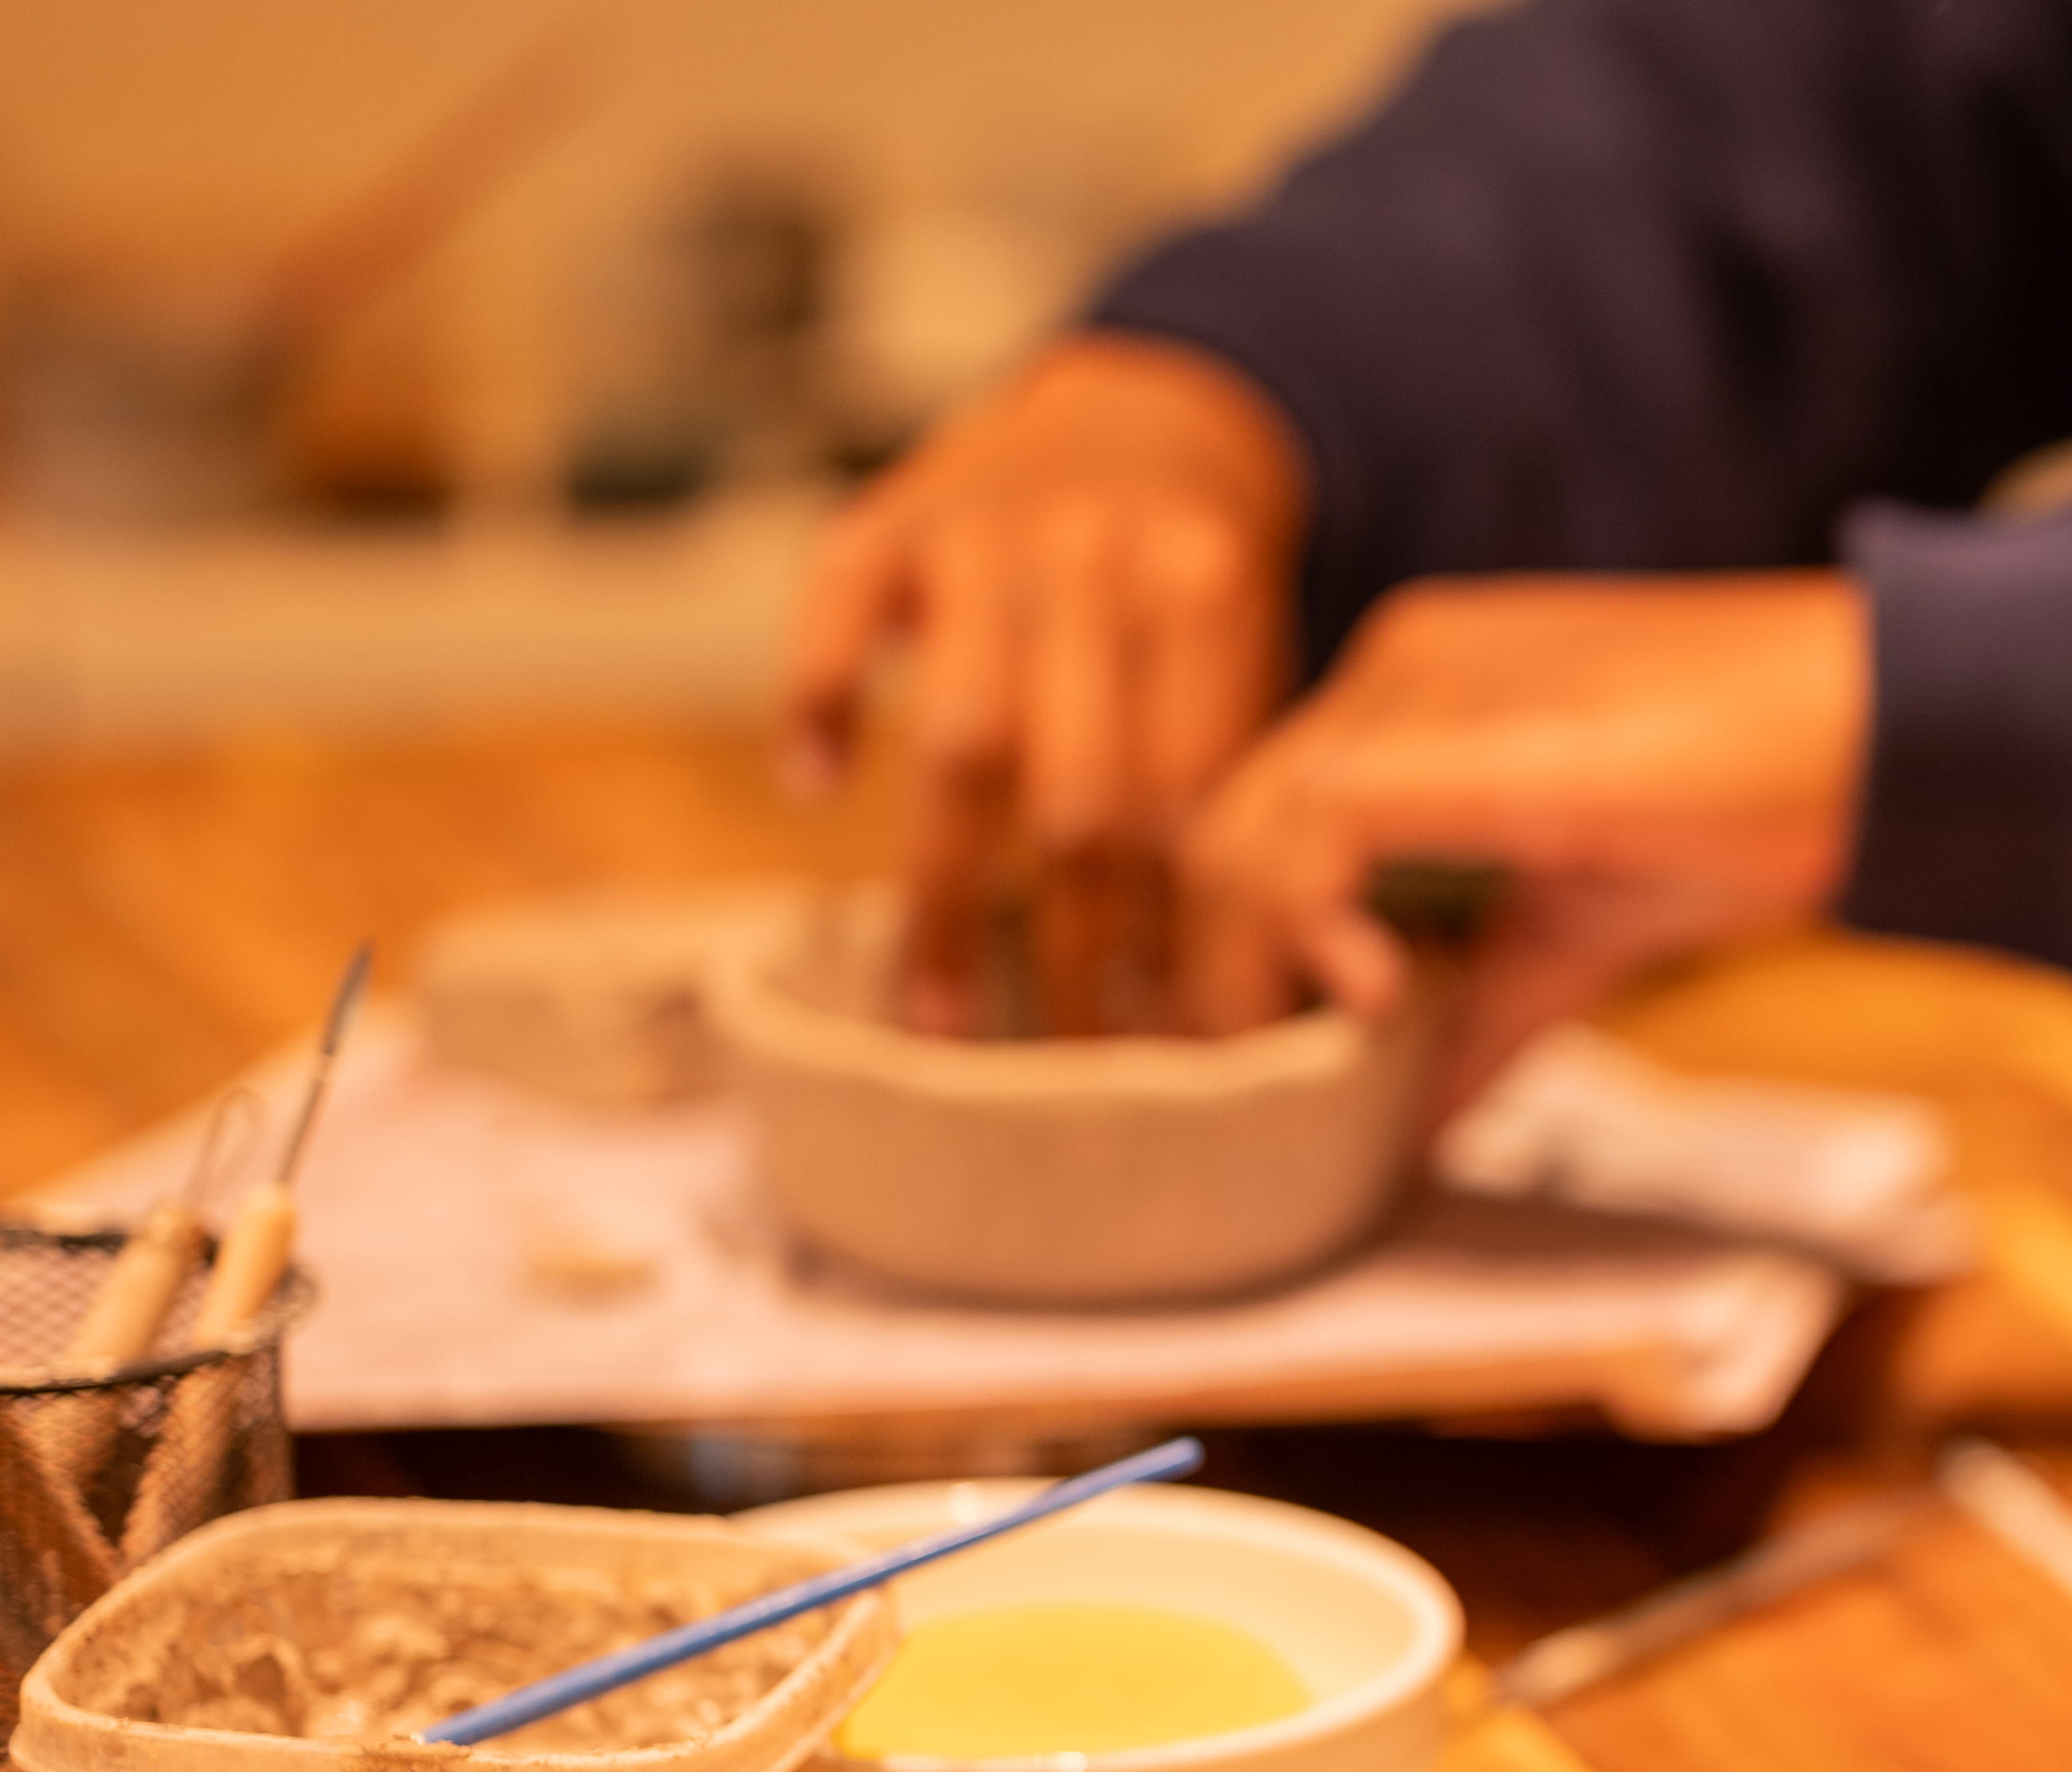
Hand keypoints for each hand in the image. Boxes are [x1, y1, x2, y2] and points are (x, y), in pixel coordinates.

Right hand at [780, 334, 1306, 1033]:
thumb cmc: (1204, 581)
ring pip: (960, 741)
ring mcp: (985, 535)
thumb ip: (1230, 777)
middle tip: (1060, 1063)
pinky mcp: (889, 515)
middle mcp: (1095, 561)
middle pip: (1080, 793)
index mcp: (1208, 595)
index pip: (1190, 802)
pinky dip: (819, 700)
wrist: (1151, 409)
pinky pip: (836, 615)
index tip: (1171, 1045)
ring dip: (946, 893)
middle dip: (1072, 946)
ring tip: (937, 1014)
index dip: (1180, 932)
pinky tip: (814, 787)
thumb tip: (1229, 983)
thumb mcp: (1257, 652)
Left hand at [1174, 571, 1868, 1106]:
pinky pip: (1305, 833)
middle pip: (1227, 822)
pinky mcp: (1447, 732)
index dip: (1245, 944)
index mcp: (1425, 694)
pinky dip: (1308, 932)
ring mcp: (1416, 685)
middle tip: (1238, 1089)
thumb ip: (1492, 1015)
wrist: (1886, 723)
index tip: (1259, 1054)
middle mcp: (1399, 668)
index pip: (1271, 815)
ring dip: (1241, 970)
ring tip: (1285, 1069)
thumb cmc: (1770, 802)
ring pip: (1238, 828)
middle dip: (1213, 969)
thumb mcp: (1594, 928)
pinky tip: (1374, 1003)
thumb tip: (1415, 1132)